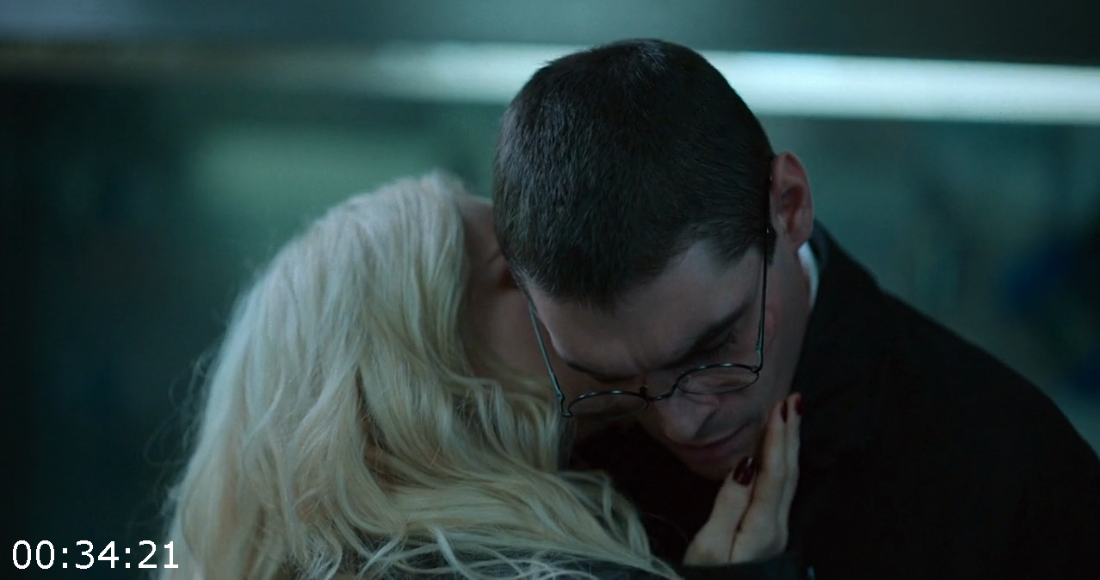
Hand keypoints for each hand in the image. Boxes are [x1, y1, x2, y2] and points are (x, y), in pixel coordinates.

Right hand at [683, 393, 802, 564]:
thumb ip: (729, 504)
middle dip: (790, 434)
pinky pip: (782, 489)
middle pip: (788, 472)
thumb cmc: (710, 579)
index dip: (778, 438)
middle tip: (794, 400)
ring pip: (789, 480)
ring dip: (789, 446)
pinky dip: (782, 463)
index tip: (781, 406)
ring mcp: (776, 531)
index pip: (774, 473)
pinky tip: (779, 452)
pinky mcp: (770, 533)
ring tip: (790, 416)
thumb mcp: (710, 546)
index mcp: (761, 527)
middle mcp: (776, 526)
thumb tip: (744, 463)